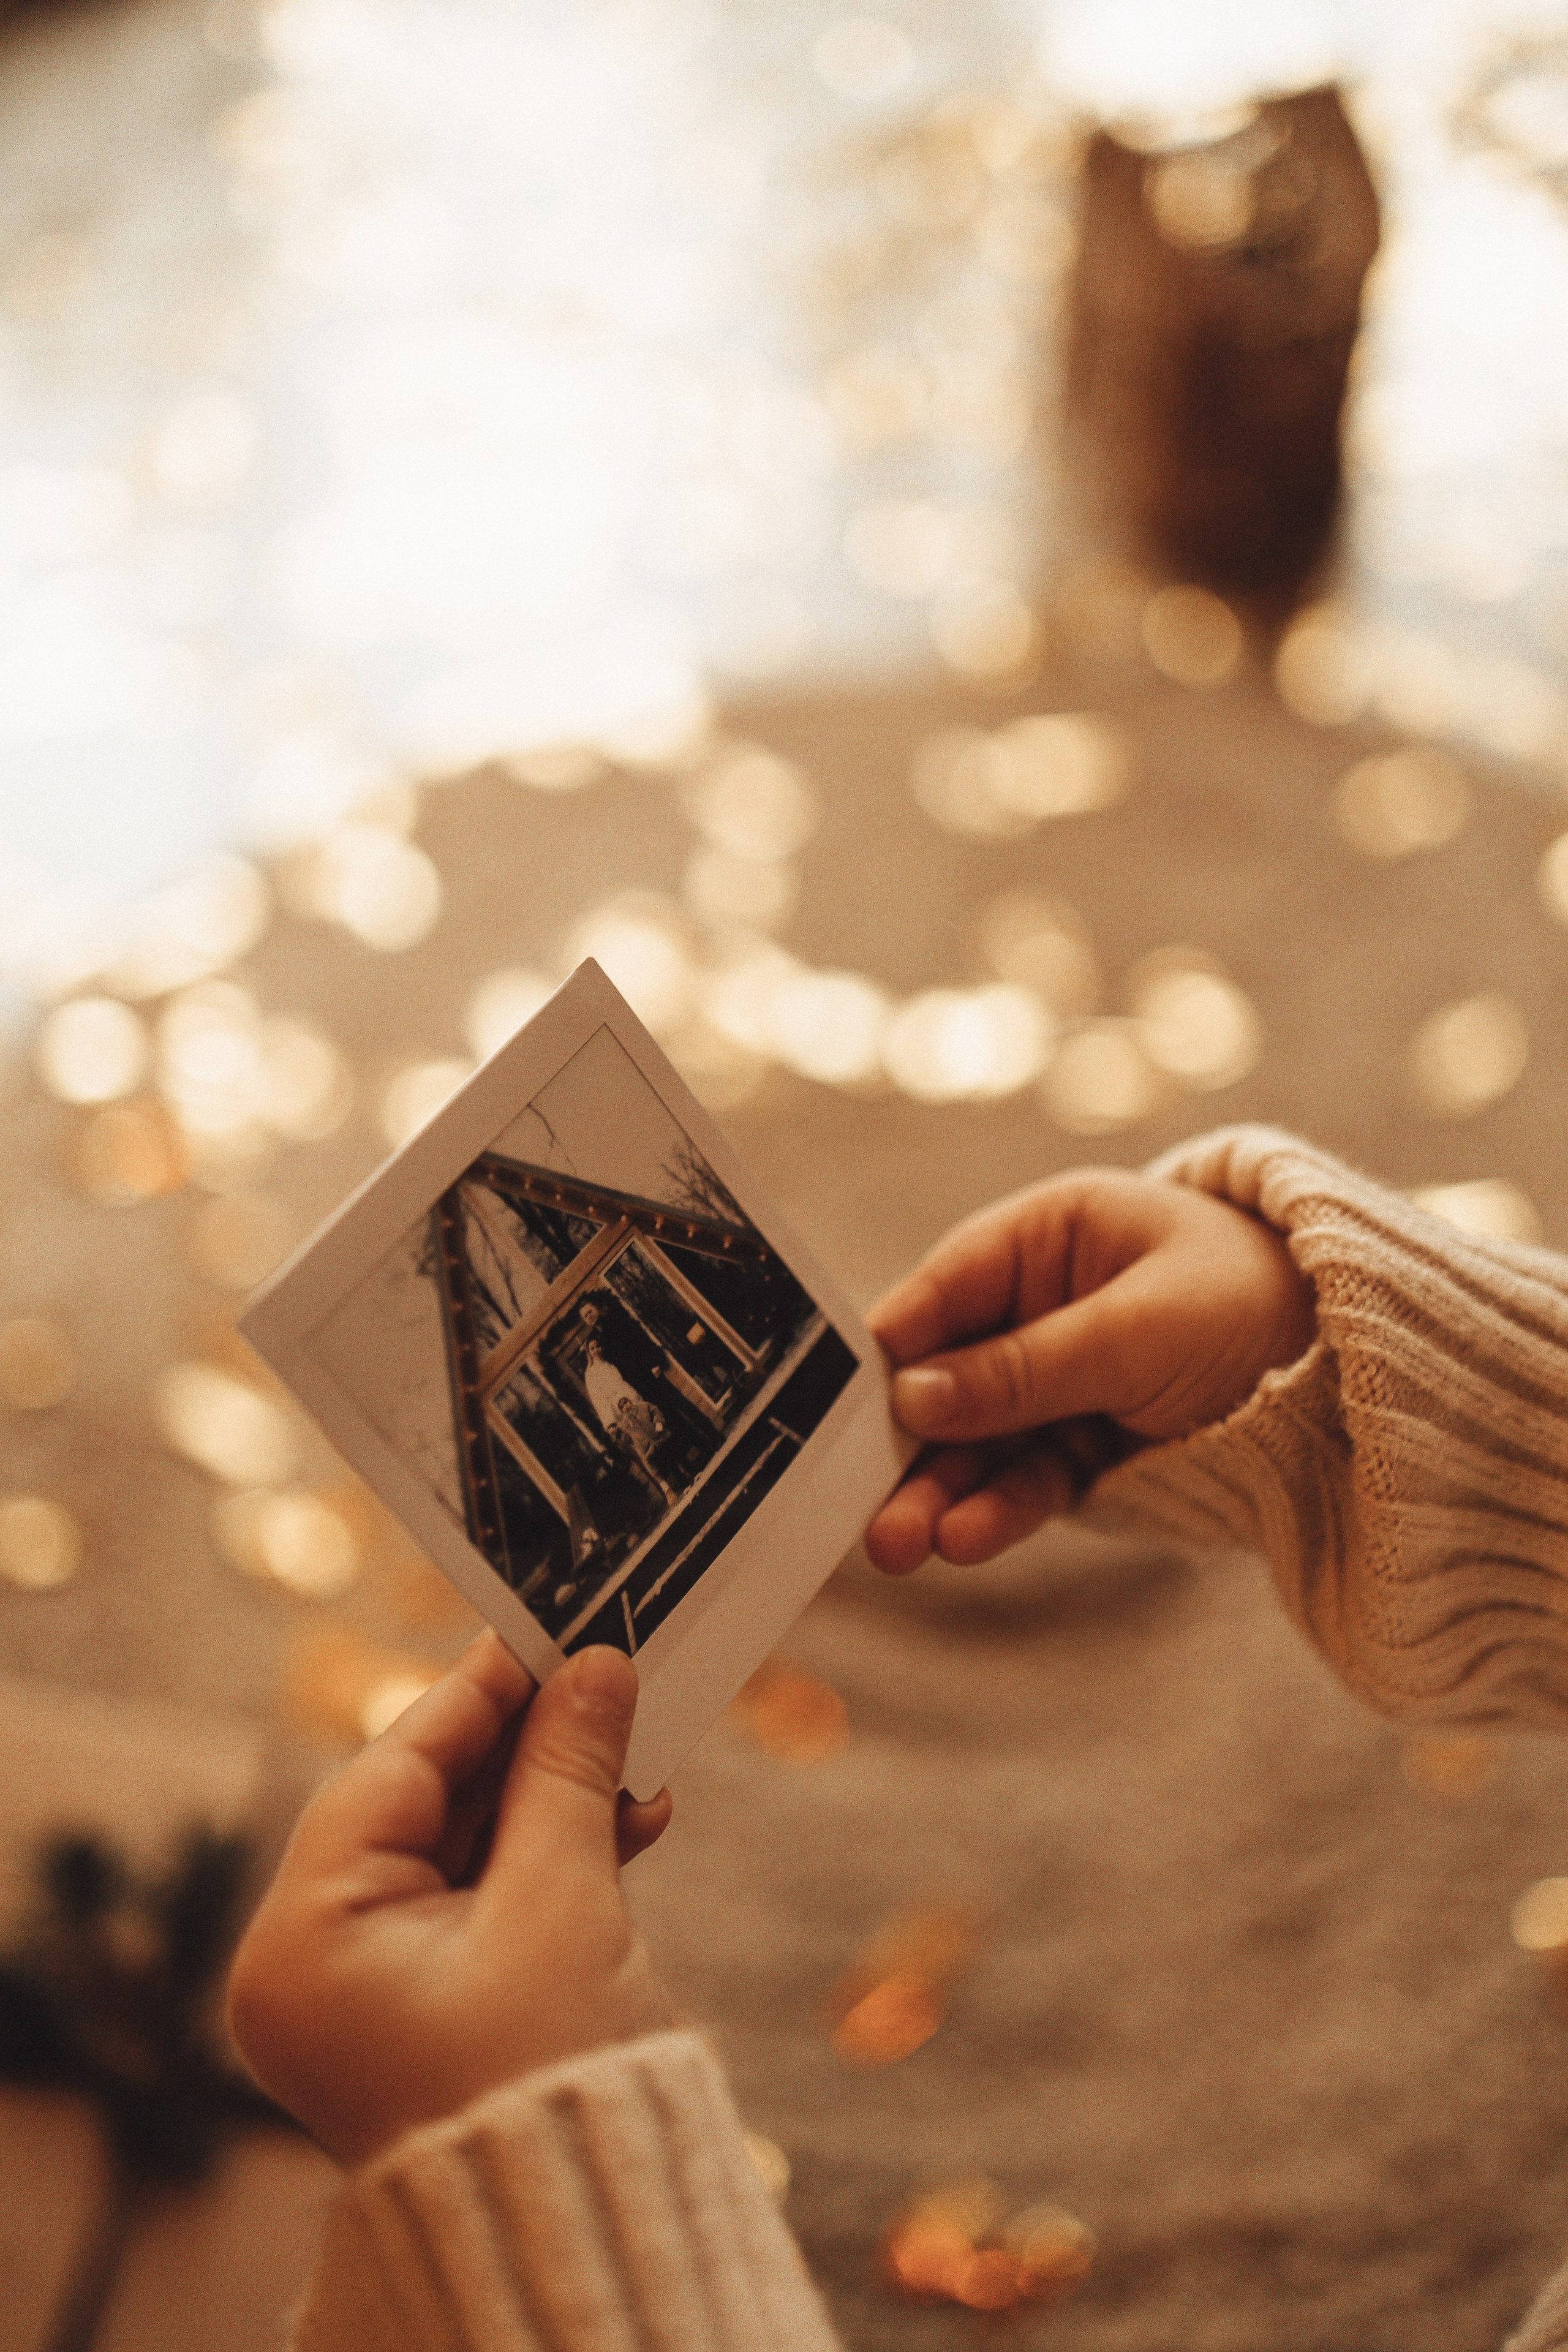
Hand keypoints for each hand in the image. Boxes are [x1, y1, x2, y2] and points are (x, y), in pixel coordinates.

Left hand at [227, 1635, 674, 2166]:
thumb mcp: (562, 1905)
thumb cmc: (549, 2087)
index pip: (391, 1771)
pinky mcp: (425, 2008)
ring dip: (553, 1801)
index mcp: (301, 1941)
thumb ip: (570, 1774)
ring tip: (635, 1754)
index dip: (477, 1692)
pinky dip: (550, 1861)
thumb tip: (595, 1665)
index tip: (544, 1626)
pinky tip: (628, 1819)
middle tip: (601, 1674)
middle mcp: (312, 1963)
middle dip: (528, 1746)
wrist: (586, 2236)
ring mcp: (366, 1991)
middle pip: (426, 1805)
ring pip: (463, 1848)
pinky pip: (481, 1900)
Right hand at [865, 1169, 1315, 1574]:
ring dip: (940, 1491)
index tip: (846, 1399)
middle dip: (908, 1441)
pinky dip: (999, 1509)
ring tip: (902, 1545)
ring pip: (983, 1440)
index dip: (898, 1344)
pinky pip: (1030, 1479)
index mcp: (1054, 1234)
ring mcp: (1067, 1381)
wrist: (1372, 1386)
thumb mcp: (1139, 1330)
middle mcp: (1047, 1305)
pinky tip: (966, 1539)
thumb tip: (913, 1396)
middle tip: (862, 1504)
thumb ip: (1025, 1368)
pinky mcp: (1092, 1448)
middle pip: (953, 1375)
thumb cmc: (1259, 1310)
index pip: (950, 1285)